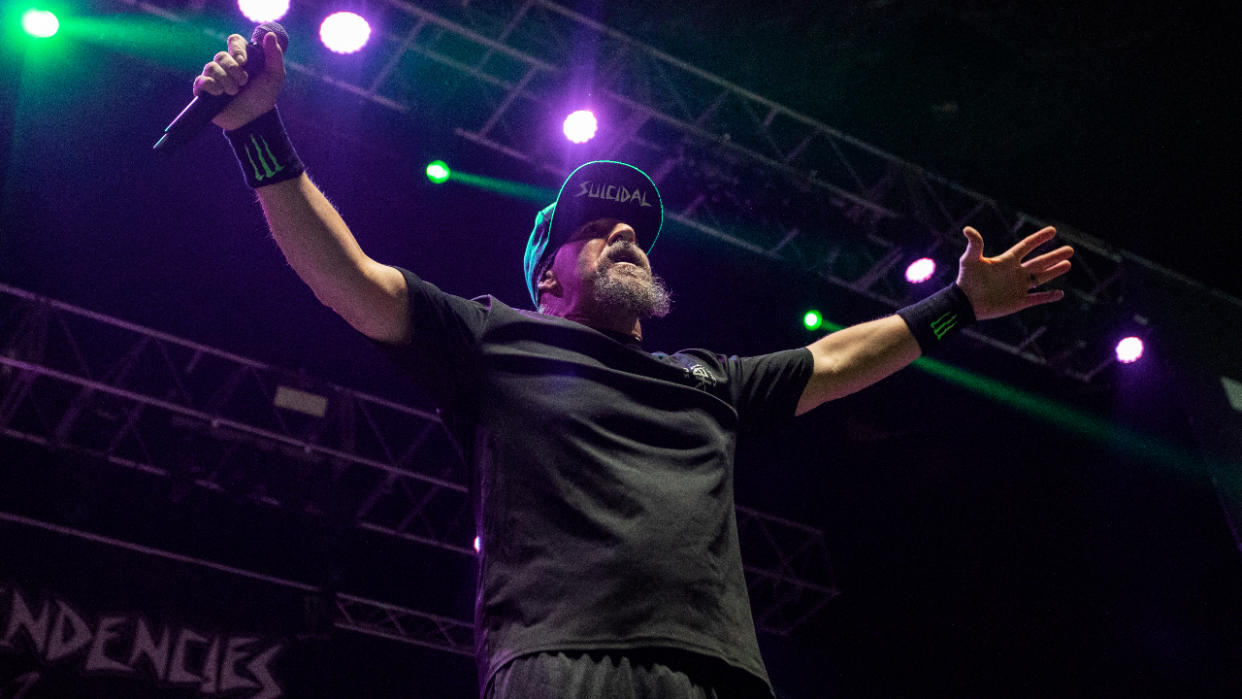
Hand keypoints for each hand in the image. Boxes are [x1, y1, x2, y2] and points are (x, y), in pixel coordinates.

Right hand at [192, 32, 285, 130]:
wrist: (255, 119)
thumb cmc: (264, 95)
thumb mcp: (274, 76)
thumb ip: (274, 56)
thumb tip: (269, 35)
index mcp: (241, 57)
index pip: (234, 41)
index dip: (236, 48)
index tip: (243, 61)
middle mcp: (226, 64)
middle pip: (221, 55)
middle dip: (233, 69)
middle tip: (243, 82)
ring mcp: (214, 76)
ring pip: (211, 67)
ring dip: (225, 80)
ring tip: (234, 92)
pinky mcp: (205, 90)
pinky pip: (201, 80)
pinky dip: (210, 85)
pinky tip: (219, 93)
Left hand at [955, 226, 1073, 320]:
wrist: (964, 303)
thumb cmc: (966, 280)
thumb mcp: (969, 260)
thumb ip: (974, 245)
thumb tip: (968, 229)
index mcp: (1006, 261)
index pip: (1026, 246)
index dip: (1039, 238)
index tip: (1052, 230)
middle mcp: (1015, 272)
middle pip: (1039, 262)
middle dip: (1054, 256)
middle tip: (1070, 249)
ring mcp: (1018, 287)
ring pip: (1041, 278)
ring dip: (1054, 272)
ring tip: (1068, 264)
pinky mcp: (1018, 302)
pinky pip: (1037, 299)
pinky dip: (1048, 297)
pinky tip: (1060, 294)